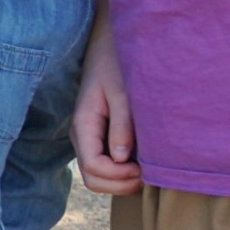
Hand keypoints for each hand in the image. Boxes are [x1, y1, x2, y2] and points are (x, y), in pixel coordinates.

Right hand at [72, 32, 142, 195]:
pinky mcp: (99, 136)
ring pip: (98, 175)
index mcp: (83, 124)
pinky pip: (105, 164)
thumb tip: (122, 159)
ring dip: (121, 180)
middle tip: (148, 175)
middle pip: (92, 178)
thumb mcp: (123, 92)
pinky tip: (142, 161)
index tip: (143, 168)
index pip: (93, 167)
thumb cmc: (117, 63)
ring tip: (147, 170)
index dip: (118, 176)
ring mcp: (89, 137)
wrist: (110, 45)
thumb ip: (122, 125)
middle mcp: (81, 135)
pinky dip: (122, 171)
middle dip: (119, 184)